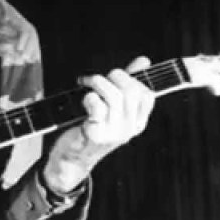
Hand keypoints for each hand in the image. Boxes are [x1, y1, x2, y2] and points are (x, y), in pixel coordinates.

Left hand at [43, 56, 155, 193]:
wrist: (72, 158)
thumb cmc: (92, 126)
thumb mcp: (112, 107)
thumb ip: (127, 84)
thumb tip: (144, 61)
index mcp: (137, 122)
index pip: (147, 95)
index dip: (132, 79)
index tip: (116, 78)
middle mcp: (129, 129)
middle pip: (132, 91)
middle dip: (114, 76)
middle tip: (98, 79)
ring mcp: (113, 133)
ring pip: (114, 95)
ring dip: (97, 82)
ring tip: (85, 84)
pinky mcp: (95, 134)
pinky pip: (97, 105)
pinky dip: (88, 97)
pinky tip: (83, 101)